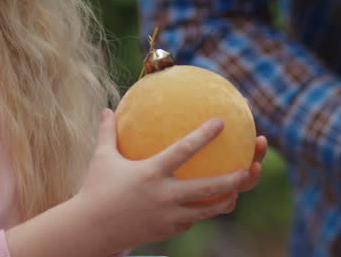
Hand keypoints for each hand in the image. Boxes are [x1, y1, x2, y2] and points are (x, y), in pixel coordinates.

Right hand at [74, 109, 256, 251]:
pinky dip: (201, 211)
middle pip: (209, 188)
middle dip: (235, 179)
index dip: (204, 135)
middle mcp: (165, 195)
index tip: (222, 121)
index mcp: (151, 173)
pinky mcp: (168, 230)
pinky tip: (207, 204)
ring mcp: (169, 216)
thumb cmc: (95, 190)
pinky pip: (191, 219)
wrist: (90, 231)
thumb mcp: (101, 159)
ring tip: (239, 190)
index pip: (184, 150)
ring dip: (227, 199)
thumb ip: (108, 133)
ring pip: (207, 210)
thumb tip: (106, 109)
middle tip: (250, 167)